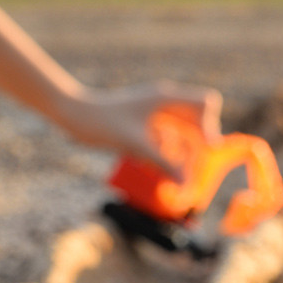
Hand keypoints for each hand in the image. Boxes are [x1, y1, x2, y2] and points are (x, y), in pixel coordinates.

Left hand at [56, 81, 222, 179]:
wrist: (71, 114)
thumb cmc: (101, 122)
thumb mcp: (136, 145)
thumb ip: (164, 163)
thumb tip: (186, 184)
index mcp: (165, 98)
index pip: (206, 102)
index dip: (210, 124)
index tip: (205, 147)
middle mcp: (163, 102)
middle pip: (198, 120)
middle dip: (199, 144)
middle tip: (192, 168)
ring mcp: (154, 112)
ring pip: (184, 131)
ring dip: (183, 152)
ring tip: (174, 172)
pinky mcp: (145, 124)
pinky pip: (168, 138)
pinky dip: (168, 153)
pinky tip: (156, 167)